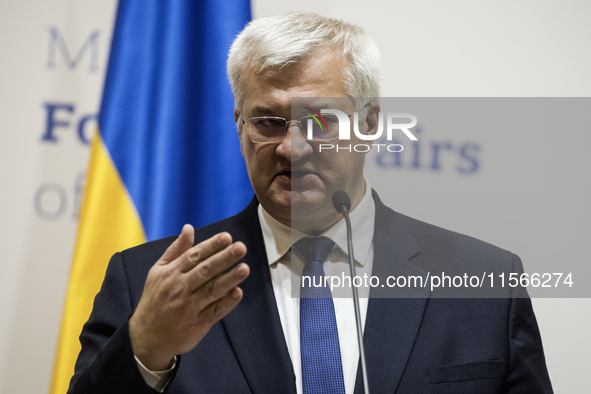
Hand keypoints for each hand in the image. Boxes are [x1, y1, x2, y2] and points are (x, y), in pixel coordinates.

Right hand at [129, 224, 248, 369]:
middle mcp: (180, 288)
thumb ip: (176, 249)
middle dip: (224, 258)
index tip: (227, 237)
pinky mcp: (197, 324)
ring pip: (212, 290)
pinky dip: (226, 303)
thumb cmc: (155, 300)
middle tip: (240, 248)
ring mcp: (189, 307)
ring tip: (244, 268)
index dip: (211, 246)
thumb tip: (189, 227)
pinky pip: (214, 312)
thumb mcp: (158, 272)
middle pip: (205, 271)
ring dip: (229, 279)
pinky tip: (237, 293)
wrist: (146, 338)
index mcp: (171, 273)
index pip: (194, 256)